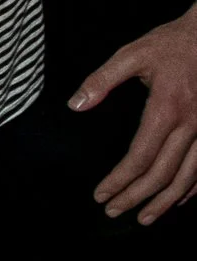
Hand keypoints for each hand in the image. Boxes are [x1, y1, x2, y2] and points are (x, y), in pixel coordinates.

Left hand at [72, 6, 196, 224]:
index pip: (139, 157)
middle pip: (162, 174)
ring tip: (145, 217)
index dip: (119, 180)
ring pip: (188, 177)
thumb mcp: (132, 54)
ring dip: (166, 201)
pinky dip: (192, 188)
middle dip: (136, 197)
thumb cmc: (171, 43)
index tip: (101, 194)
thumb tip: (75, 104)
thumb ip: (102, 80)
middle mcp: (192, 125)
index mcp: (167, 109)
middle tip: (114, 212)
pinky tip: (179, 199)